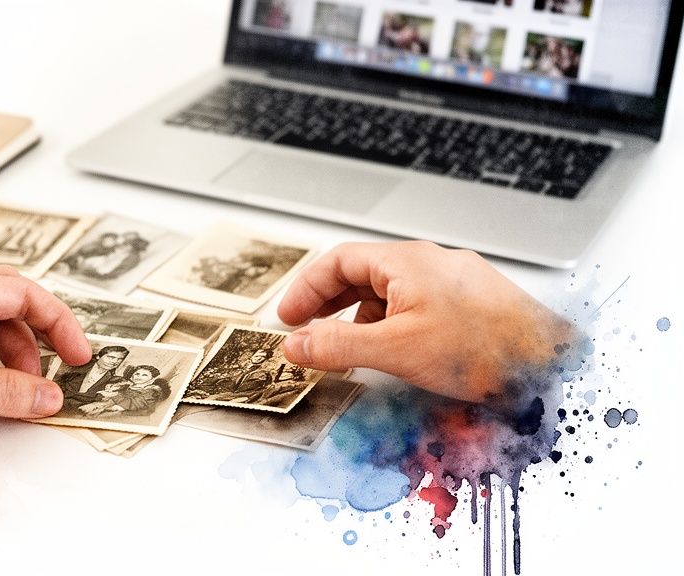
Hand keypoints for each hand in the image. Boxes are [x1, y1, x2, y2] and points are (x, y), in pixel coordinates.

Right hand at [277, 241, 571, 402]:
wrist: (553, 363)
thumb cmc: (485, 348)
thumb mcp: (396, 350)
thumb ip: (338, 346)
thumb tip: (296, 344)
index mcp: (407, 262)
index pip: (338, 261)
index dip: (306, 289)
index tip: (288, 317)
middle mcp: (430, 263)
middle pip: (362, 274)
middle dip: (329, 303)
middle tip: (306, 330)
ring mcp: (452, 282)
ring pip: (390, 292)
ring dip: (359, 317)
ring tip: (346, 348)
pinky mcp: (470, 303)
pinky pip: (415, 304)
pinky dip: (391, 324)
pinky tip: (393, 351)